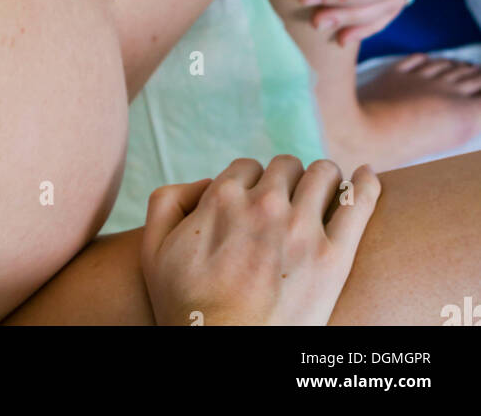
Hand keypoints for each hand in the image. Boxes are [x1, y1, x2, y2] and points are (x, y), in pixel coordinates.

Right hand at [140, 156, 380, 326]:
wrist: (226, 356)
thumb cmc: (186, 310)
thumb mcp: (155, 249)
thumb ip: (168, 200)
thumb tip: (204, 183)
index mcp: (223, 198)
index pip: (249, 166)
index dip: (252, 185)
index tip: (256, 206)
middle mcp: (265, 205)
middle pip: (287, 166)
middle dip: (286, 181)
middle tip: (288, 204)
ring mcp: (302, 229)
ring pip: (323, 174)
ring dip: (321, 181)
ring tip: (324, 196)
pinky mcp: (334, 257)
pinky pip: (359, 202)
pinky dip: (365, 183)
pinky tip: (366, 176)